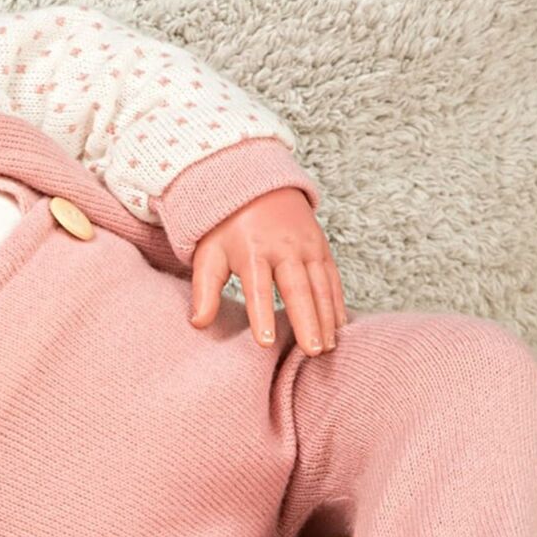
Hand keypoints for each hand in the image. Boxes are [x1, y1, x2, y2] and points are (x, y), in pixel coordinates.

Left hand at [188, 187, 347, 356]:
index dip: (262, 315)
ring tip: (327, 348)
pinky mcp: (321, 247)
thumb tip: (198, 323)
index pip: (258, 288)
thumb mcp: (209, 253)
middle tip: (312, 351)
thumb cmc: (227, 227)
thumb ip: (205, 289)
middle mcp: (284, 248)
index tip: (266, 343)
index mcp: (252, 251)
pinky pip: (333, 278)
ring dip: (326, 318)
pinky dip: (337, 303)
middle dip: (307, 321)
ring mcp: (307, 247)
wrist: (256, 186)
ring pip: (321, 286)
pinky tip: (339, 327)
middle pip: (298, 289)